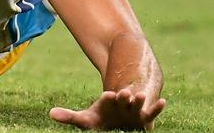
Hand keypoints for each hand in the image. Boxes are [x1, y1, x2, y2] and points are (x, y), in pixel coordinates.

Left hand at [50, 89, 165, 130]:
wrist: (119, 117)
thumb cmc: (102, 118)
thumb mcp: (86, 119)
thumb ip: (70, 117)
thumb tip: (50, 113)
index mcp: (107, 102)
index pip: (107, 100)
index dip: (108, 98)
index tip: (107, 95)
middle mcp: (121, 103)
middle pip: (123, 99)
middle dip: (123, 96)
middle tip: (123, 93)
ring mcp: (134, 108)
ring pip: (137, 102)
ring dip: (139, 99)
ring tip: (141, 95)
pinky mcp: (145, 117)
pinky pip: (153, 111)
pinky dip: (157, 107)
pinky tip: (163, 101)